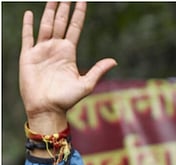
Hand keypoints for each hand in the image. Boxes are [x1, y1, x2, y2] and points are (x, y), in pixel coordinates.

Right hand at [20, 2, 116, 132]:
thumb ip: (98, 70)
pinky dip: (28, 25)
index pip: (75, 28)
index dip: (79, 14)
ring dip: (49, 11)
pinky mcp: (28, 56)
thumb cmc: (67, 99)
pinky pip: (27, 37)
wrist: (47, 109)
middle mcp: (55, 48)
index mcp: (69, 53)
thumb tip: (114, 61)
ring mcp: (41, 50)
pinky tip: (30, 13)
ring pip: (45, 25)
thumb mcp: (86, 84)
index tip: (82, 0)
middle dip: (64, 8)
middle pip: (61, 22)